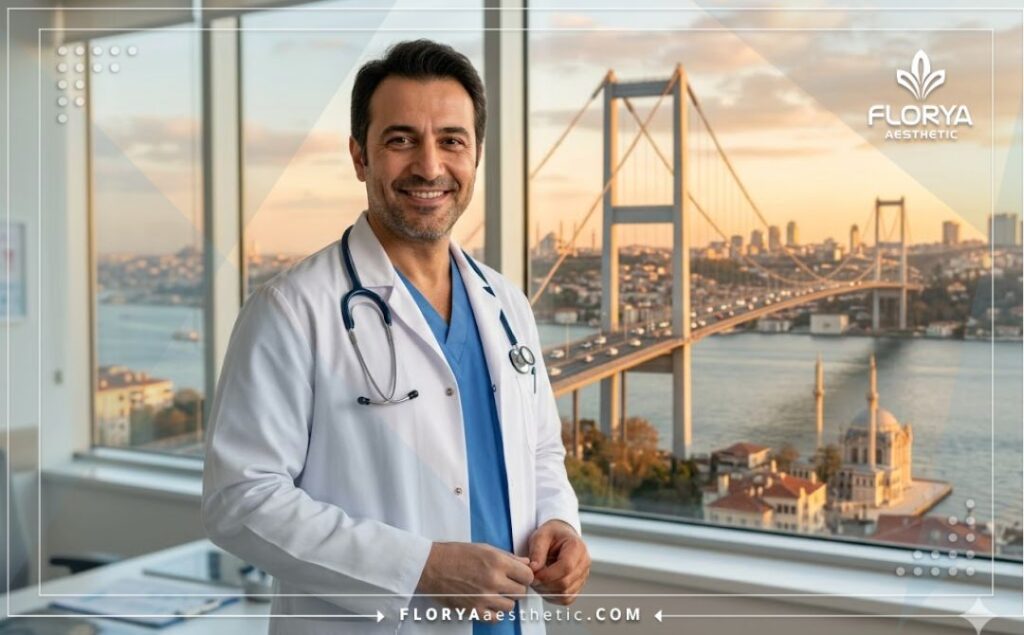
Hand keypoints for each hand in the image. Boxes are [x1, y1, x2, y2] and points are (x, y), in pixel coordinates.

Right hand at [416, 542, 533, 622]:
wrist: (430, 566)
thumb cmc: (455, 554)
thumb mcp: (484, 548)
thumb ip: (508, 557)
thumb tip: (526, 563)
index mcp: (497, 562)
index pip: (527, 575)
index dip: (525, 575)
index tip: (519, 576)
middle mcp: (493, 580)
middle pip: (521, 592)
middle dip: (516, 588)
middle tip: (506, 584)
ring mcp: (484, 598)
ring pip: (510, 607)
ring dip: (505, 600)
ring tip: (495, 593)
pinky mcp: (473, 610)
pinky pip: (495, 618)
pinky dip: (494, 613)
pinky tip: (488, 604)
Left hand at [527, 520, 589, 604]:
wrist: (560, 537)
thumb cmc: (551, 535)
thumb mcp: (540, 536)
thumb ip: (537, 551)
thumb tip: (534, 569)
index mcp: (577, 547)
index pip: (566, 567)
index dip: (547, 574)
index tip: (533, 574)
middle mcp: (584, 562)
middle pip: (566, 583)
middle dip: (545, 584)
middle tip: (532, 578)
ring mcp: (583, 576)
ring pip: (565, 593)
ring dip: (547, 591)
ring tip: (538, 580)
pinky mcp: (579, 586)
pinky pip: (566, 599)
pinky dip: (553, 596)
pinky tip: (545, 586)